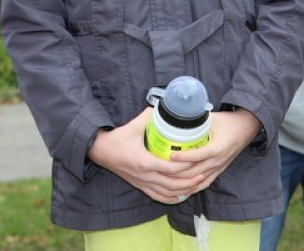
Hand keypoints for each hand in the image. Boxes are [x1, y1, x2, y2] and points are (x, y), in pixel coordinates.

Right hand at [87, 107, 207, 203]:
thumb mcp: (133, 125)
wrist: (100, 151)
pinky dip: (169, 198)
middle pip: (172, 184)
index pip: (170, 168)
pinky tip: (178, 196)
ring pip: (166, 192)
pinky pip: (156, 195)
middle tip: (203, 174)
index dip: (185, 166)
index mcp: (144, 161)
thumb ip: (148, 116)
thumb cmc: (117, 138)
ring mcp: (141, 182)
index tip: (198, 160)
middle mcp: (144, 175)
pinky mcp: (138, 185)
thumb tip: (160, 107)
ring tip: (195, 185)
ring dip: (182, 190)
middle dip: (189, 181)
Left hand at [167, 110, 261, 196]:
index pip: (198, 155)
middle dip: (178, 172)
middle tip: (163, 170)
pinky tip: (182, 189)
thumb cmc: (228, 122)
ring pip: (198, 180)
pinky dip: (193, 187)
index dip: (184, 157)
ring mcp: (218, 168)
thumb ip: (195, 118)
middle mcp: (218, 161)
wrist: (246, 128)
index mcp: (217, 148)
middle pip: (195, 171)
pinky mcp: (219, 171)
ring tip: (168, 181)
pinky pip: (205, 183)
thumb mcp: (212, 118)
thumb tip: (177, 115)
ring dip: (184, 182)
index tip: (170, 156)